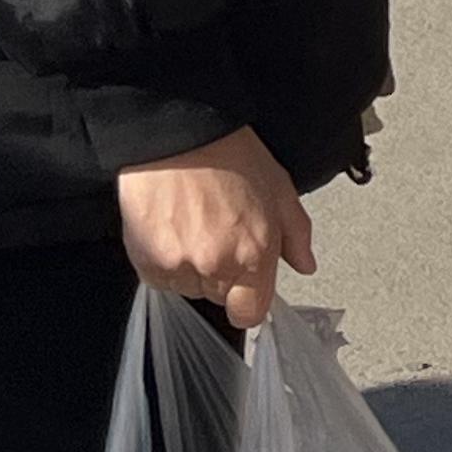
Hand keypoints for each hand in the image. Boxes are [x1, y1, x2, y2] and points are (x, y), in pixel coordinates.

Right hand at [119, 128, 313, 328]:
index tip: (249, 288)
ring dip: (194, 268)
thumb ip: (296, 235)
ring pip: (190, 288)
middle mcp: (216, 265)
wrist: (178, 137)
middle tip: (222, 234)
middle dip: (224, 276)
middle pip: (220, 298)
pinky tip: (175, 228)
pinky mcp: (146, 262)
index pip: (251, 313)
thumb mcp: (280, 189)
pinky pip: (161, 279)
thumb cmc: (230, 156)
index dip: (250, 301)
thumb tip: (305, 264)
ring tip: (196, 225)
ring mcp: (178, 266)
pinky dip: (167, 262)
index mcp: (254, 253)